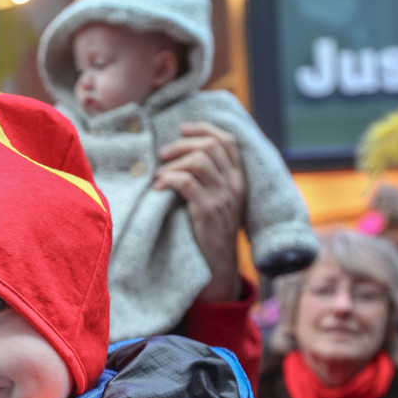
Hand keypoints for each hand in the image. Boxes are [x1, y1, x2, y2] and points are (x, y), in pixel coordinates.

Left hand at [154, 121, 246, 301]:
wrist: (217, 269)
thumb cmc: (210, 234)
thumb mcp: (217, 203)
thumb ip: (209, 181)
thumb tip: (181, 156)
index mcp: (239, 180)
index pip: (227, 141)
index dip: (204, 128)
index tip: (181, 128)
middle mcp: (235, 186)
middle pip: (210, 146)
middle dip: (181, 145)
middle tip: (162, 155)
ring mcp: (223, 199)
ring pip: (198, 161)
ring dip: (172, 164)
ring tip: (159, 176)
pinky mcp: (208, 212)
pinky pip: (187, 183)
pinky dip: (168, 180)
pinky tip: (159, 189)